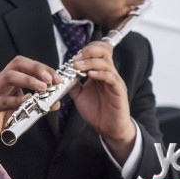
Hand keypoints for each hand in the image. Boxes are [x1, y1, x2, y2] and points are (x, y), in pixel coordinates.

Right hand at [0, 56, 60, 143]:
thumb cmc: (2, 112)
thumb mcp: (22, 105)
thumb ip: (38, 102)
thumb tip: (56, 102)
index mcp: (10, 77)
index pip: (26, 64)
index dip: (42, 67)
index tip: (57, 78)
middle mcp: (1, 80)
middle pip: (17, 64)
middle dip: (36, 69)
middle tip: (50, 79)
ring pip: (8, 77)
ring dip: (28, 80)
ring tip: (42, 87)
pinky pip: (1, 101)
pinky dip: (16, 100)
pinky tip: (27, 101)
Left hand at [69, 41, 135, 163]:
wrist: (108, 129)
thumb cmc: (96, 111)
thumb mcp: (79, 95)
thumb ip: (72, 84)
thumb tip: (61, 76)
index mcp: (100, 72)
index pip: (98, 50)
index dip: (86, 49)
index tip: (73, 58)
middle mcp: (108, 73)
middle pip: (104, 50)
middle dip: (88, 50)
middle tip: (75, 58)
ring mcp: (115, 81)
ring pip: (106, 62)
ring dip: (89, 62)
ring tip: (78, 66)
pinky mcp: (119, 90)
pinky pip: (111, 77)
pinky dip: (99, 74)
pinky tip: (90, 75)